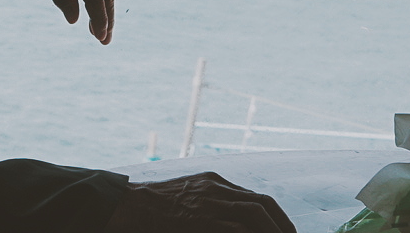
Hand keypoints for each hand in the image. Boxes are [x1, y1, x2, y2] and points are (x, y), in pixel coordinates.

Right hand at [104, 173, 297, 232]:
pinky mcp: (202, 216)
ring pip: (255, 214)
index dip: (276, 217)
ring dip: (273, 231)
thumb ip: (207, 207)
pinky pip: (237, 227)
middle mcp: (216, 187)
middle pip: (262, 204)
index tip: (285, 232)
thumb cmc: (150, 210)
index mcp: (213, 182)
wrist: (124, 205)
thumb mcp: (184, 200)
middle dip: (282, 225)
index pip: (256, 198)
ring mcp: (209, 200)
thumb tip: (235, 223)